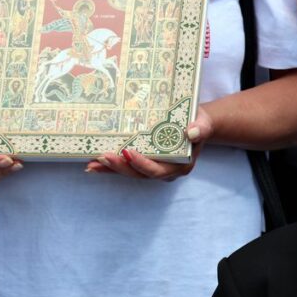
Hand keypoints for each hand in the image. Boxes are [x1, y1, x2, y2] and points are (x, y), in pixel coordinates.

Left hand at [86, 106, 212, 180]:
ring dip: (112, 169)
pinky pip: (128, 167)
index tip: (127, 152)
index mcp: (180, 165)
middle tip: (103, 157)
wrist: (196, 125)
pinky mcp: (145, 163)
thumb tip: (192, 132)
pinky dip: (112, 167)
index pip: (158, 170)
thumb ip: (201, 128)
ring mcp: (155, 167)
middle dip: (121, 167)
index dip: (142, 164)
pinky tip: (94, 165)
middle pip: (141, 174)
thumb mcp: (203, 122)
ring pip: (132, 172)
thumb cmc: (199, 123)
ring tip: (93, 163)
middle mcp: (166, 170)